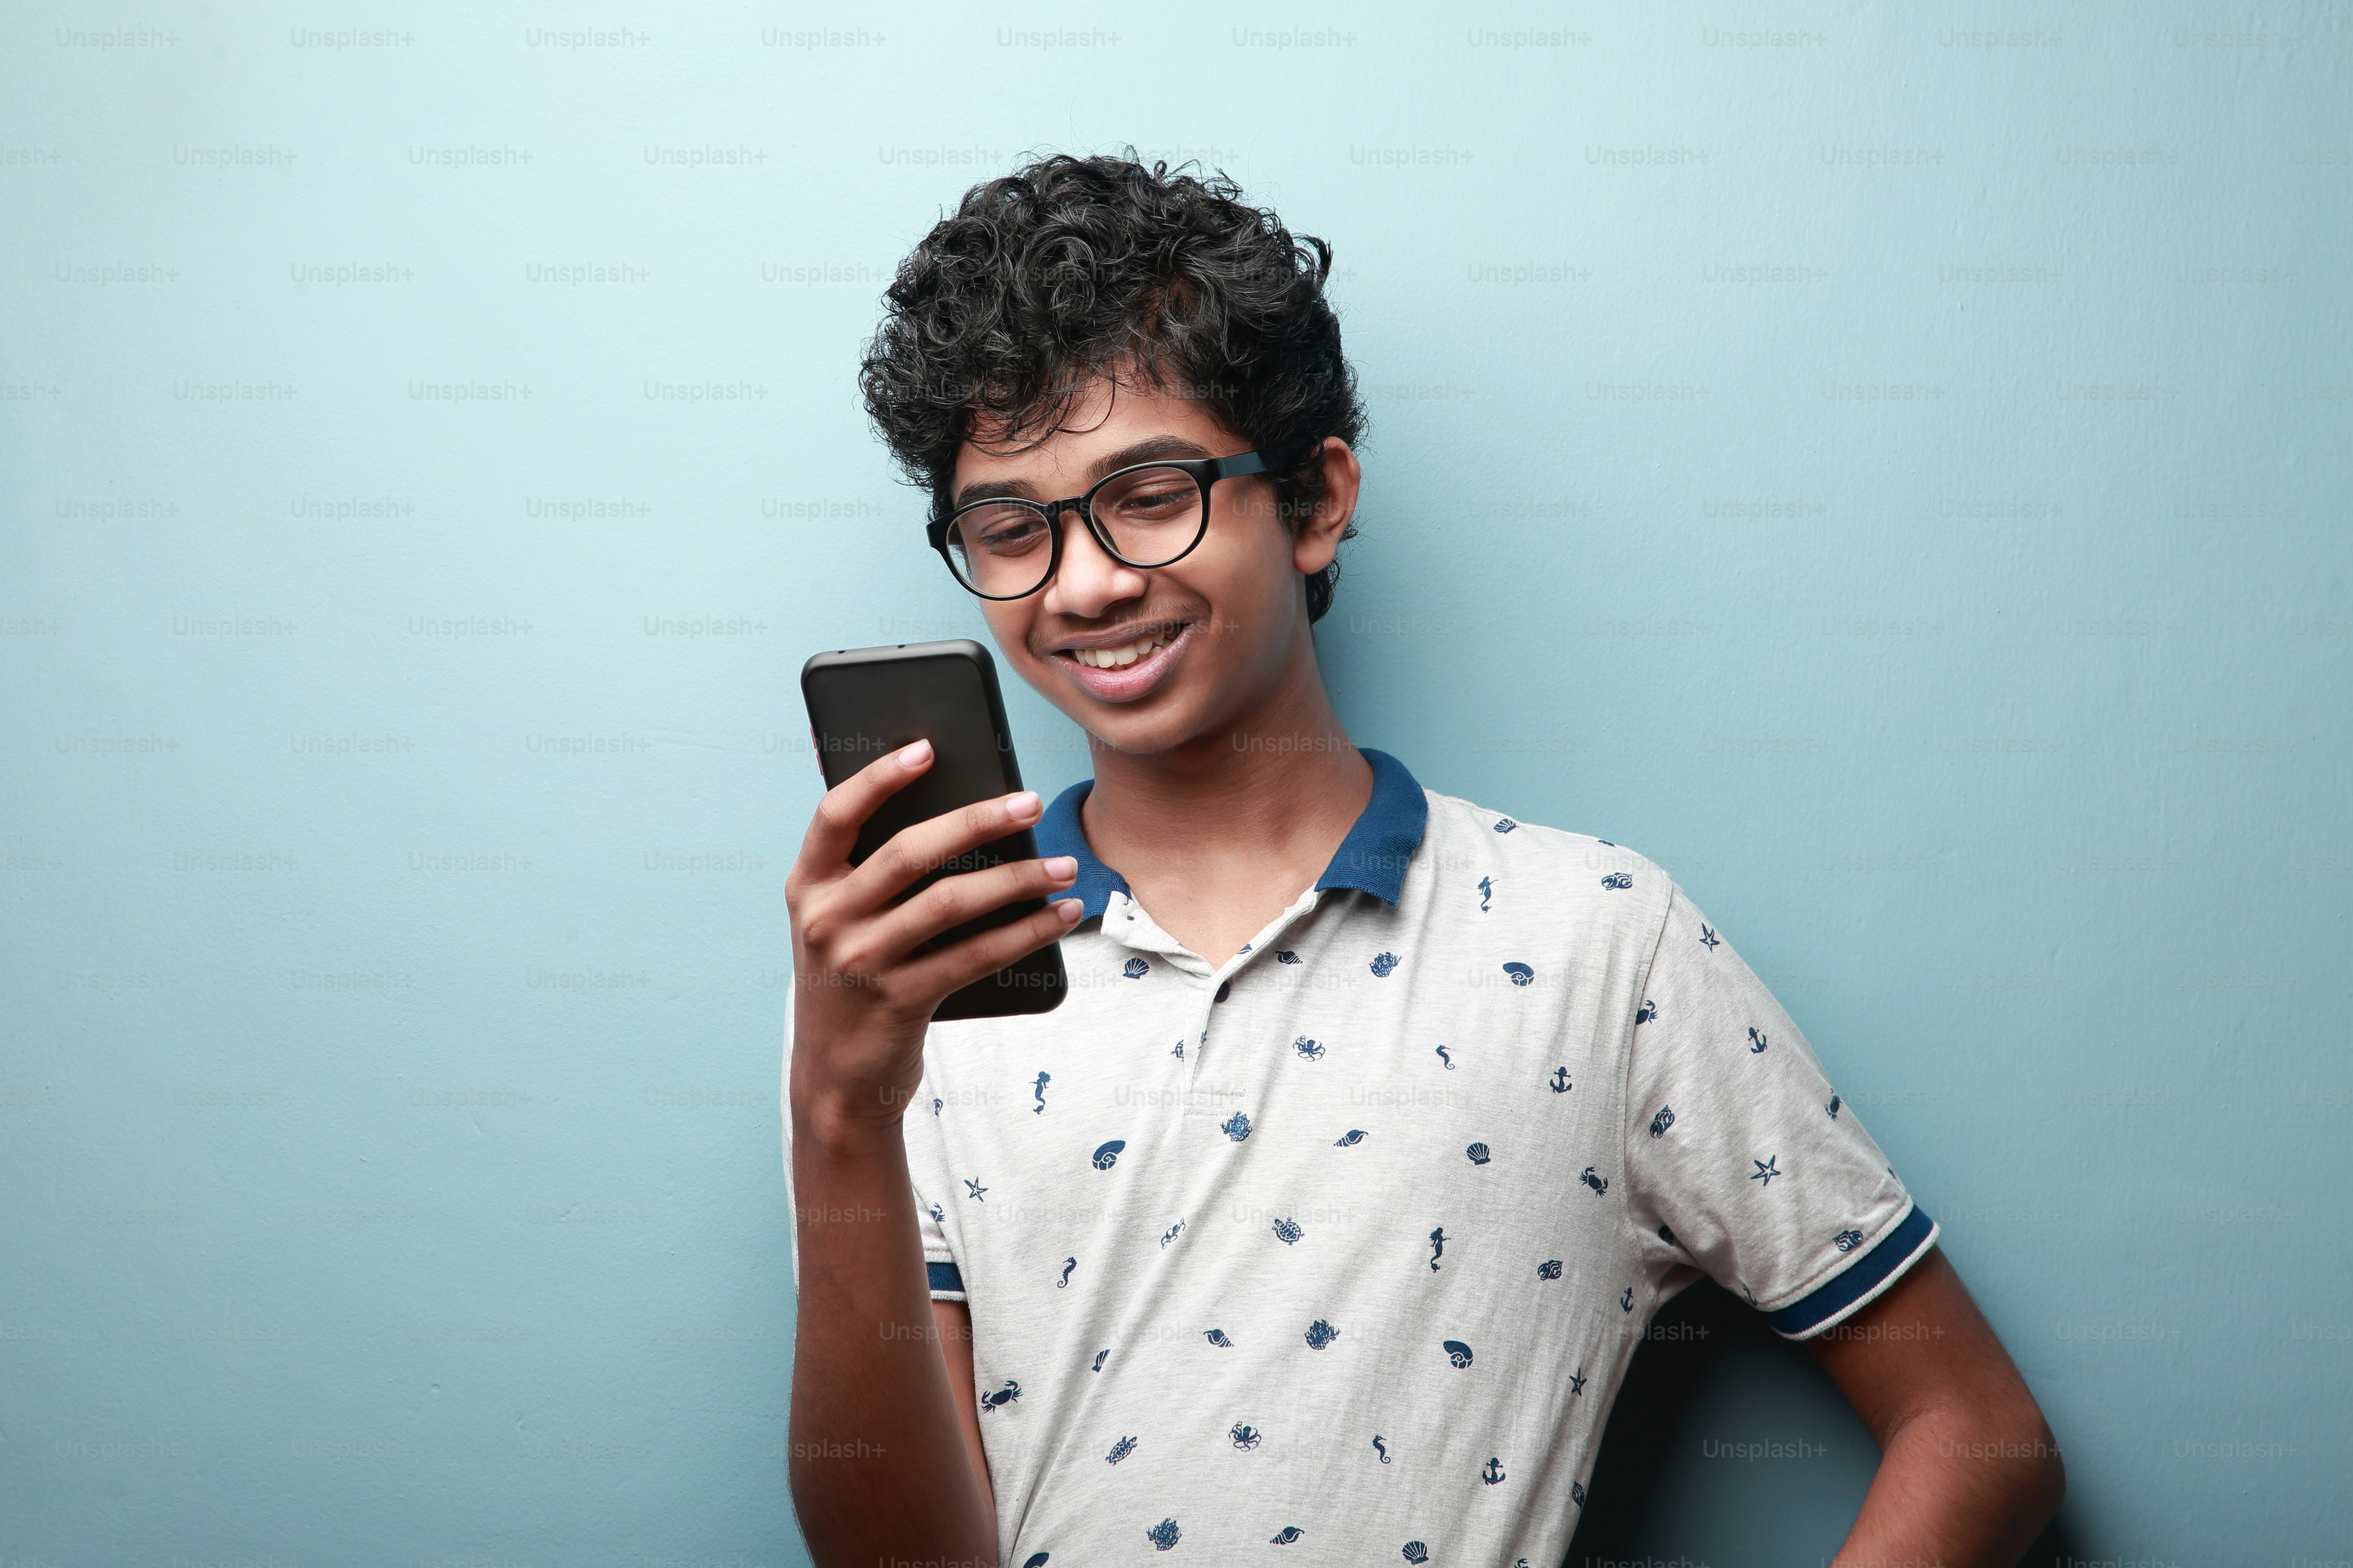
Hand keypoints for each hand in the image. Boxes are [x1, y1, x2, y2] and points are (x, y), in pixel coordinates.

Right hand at [786, 738, 1079, 1129]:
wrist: (836, 1074)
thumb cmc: (853, 975)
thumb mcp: (843, 919)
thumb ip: (874, 871)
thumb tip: (961, 809)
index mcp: (808, 885)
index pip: (836, 814)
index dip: (879, 778)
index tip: (927, 748)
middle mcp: (827, 919)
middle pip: (908, 852)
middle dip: (977, 821)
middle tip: (1030, 802)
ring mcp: (861, 962)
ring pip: (950, 902)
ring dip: (1017, 879)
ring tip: (1064, 866)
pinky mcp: (901, 1000)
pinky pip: (975, 956)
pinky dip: (1026, 932)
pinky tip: (1060, 916)